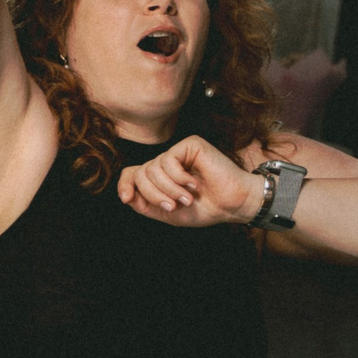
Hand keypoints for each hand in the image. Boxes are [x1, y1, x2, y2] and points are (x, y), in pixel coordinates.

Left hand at [116, 135, 264, 227]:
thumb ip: (144, 204)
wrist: (232, 205)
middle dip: (154, 194)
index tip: (127, 198)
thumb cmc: (204, 209)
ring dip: (169, 189)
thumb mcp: (167, 213)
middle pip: (140, 174)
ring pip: (153, 168)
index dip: (124, 185)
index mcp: (159, 177)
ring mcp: (177, 152)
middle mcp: (165, 162)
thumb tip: (125, 195)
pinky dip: (179, 177)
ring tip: (187, 198)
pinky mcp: (189, 145)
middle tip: (174, 206)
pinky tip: (194, 183)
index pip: (131, 174)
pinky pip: (168, 160)